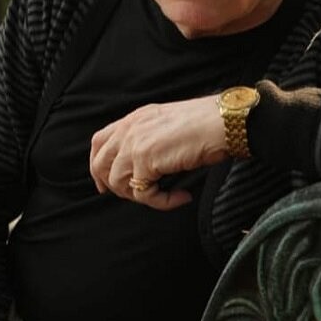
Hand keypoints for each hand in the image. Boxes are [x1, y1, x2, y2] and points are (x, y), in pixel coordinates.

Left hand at [90, 95, 227, 209]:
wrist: (222, 122)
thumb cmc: (207, 123)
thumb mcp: (167, 123)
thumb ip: (148, 137)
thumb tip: (142, 165)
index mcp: (134, 118)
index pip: (99, 142)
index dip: (98, 166)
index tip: (106, 184)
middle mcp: (129, 129)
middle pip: (100, 165)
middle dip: (113, 187)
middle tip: (135, 196)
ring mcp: (134, 144)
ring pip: (118, 184)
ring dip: (142, 196)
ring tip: (166, 194)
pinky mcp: (145, 161)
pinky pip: (144, 195)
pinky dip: (163, 202)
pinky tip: (182, 196)